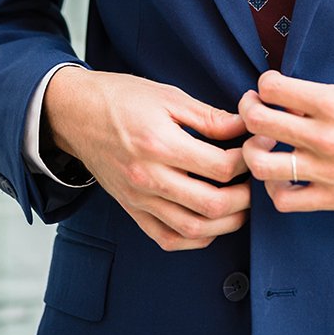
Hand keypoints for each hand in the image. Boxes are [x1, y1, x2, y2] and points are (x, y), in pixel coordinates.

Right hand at [43, 67, 249, 250]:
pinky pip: (168, 239)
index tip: (258, 148)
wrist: (75, 114)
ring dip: (228, 222)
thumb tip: (245, 126)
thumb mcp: (168, 95)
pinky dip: (196, 238)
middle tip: (258, 180)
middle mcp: (149, 178)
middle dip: (246, 197)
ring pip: (194, 229)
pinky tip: (213, 222)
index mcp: (160, 144)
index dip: (248, 160)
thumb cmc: (122, 98)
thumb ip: (209, 117)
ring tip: (243, 203)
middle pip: (212, 204)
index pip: (220, 167)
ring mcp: (139, 199)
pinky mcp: (132, 210)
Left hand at [239, 71, 333, 212]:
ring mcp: (329, 173)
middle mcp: (327, 138)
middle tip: (253, 108)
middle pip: (258, 123)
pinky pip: (286, 200)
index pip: (274, 89)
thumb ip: (328, 95)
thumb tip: (297, 102)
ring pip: (262, 166)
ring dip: (254, 151)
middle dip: (248, 110)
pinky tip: (282, 176)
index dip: (265, 84)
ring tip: (263, 144)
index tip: (269, 86)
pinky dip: (274, 188)